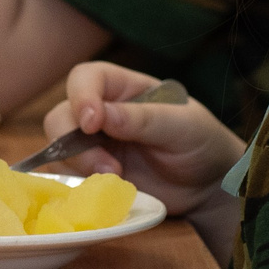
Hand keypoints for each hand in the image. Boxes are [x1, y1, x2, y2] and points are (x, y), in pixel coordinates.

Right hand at [41, 61, 244, 214]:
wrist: (209, 186)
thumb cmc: (202, 143)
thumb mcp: (182, 126)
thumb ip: (143, 119)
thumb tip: (101, 115)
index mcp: (123, 88)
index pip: (86, 78)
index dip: (81, 96)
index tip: (92, 123)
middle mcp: (102, 112)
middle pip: (62, 115)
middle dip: (74, 142)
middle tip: (107, 166)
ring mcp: (95, 144)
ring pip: (60, 148)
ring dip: (80, 166)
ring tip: (116, 179)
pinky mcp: (94, 173)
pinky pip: (69, 175)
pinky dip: (80, 183)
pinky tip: (109, 190)